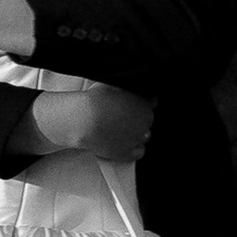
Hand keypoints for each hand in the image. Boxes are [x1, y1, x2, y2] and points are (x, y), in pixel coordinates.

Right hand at [31, 85, 153, 163]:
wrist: (85, 120)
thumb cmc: (96, 99)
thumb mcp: (114, 84)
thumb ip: (127, 85)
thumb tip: (131, 84)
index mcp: (145, 103)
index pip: (151, 101)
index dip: (140, 102)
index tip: (130, 103)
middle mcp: (145, 121)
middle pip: (147, 120)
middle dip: (137, 118)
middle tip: (121, 116)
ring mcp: (138, 138)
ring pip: (144, 136)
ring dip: (136, 132)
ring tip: (120, 129)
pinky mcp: (129, 152)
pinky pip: (139, 152)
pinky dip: (133, 148)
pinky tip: (123, 142)